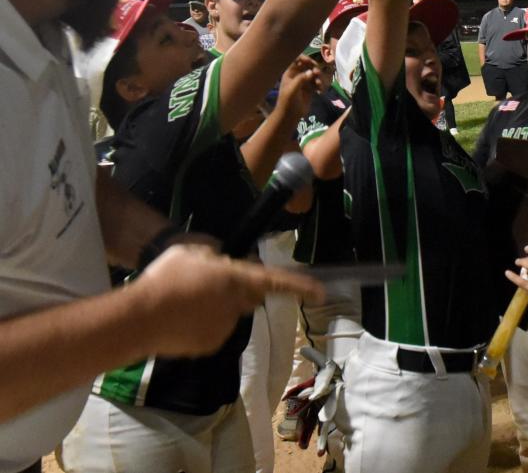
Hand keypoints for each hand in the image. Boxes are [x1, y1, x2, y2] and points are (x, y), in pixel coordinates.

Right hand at [134, 244, 324, 357]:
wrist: (138, 318)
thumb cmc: (165, 277)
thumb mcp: (192, 251)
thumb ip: (214, 254)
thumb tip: (221, 261)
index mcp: (235, 278)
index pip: (275, 281)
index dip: (300, 286)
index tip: (320, 292)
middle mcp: (236, 305)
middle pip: (250, 296)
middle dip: (241, 290)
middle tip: (213, 281)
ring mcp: (224, 328)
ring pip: (230, 313)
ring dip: (218, 306)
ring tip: (187, 299)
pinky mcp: (210, 346)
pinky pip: (215, 329)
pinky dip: (205, 324)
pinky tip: (182, 317)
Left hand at [276, 55, 324, 120]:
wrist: (290, 116)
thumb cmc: (287, 101)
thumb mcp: (292, 89)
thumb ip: (301, 79)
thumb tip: (311, 71)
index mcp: (290, 73)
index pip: (297, 60)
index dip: (304, 58)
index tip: (311, 63)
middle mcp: (298, 75)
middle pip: (308, 66)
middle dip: (314, 68)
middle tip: (317, 74)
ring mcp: (304, 82)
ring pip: (315, 74)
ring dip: (319, 78)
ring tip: (320, 86)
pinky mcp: (310, 89)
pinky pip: (318, 83)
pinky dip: (321, 86)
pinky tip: (320, 92)